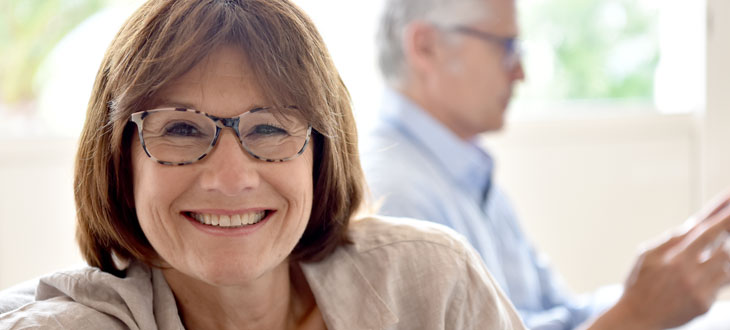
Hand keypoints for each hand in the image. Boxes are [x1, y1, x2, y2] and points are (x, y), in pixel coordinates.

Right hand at [584, 191, 729, 329]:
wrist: (635, 318)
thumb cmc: (640, 284)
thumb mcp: (647, 256)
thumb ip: (670, 240)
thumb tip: (692, 225)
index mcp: (669, 253)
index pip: (701, 226)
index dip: (720, 211)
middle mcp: (683, 267)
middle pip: (718, 241)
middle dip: (729, 226)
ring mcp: (695, 286)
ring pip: (725, 262)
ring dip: (723, 256)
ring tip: (707, 259)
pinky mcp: (703, 303)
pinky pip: (722, 283)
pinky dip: (719, 277)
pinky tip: (707, 278)